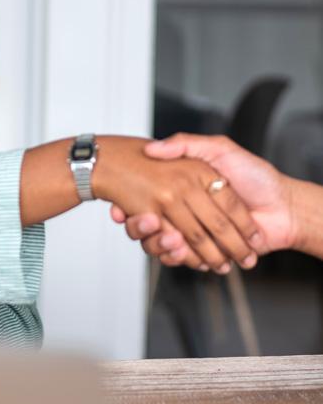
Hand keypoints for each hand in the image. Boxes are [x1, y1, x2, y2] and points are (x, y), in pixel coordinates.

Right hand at [111, 134, 295, 266]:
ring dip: (158, 244)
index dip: (128, 204)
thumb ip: (185, 144)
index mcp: (181, 185)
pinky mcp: (203, 252)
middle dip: (140, 227)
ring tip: (168, 238)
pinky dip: (178, 258)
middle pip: (147, 223)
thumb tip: (152, 147)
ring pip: (160, 243)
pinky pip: (180, 259)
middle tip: (143, 222)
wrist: (285, 208)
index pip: (145, 196)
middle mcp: (182, 208)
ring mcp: (192, 231)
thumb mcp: (218, 149)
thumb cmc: (256, 176)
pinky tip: (181, 251)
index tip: (118, 206)